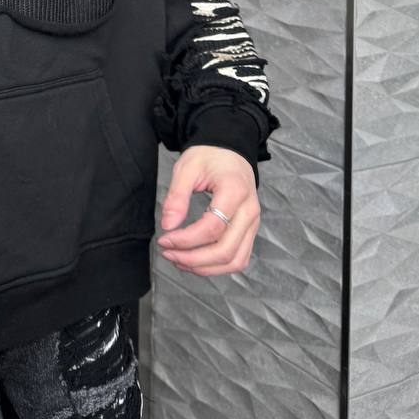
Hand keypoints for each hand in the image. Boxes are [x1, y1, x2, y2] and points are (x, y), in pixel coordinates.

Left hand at [155, 145, 260, 275]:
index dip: (186, 239)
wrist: (230, 151)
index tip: (165, 239)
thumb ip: (177, 196)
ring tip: (179, 260)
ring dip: (205, 267)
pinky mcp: (250, 231)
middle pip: (225, 250)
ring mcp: (253, 223)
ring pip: (234, 260)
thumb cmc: (209, 156)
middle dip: (193, 259)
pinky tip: (195, 261)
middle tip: (168, 253)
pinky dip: (217, 266)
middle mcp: (249, 211)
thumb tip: (168, 225)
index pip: (212, 227)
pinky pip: (238, 258)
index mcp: (235, 191)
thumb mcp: (187, 167)